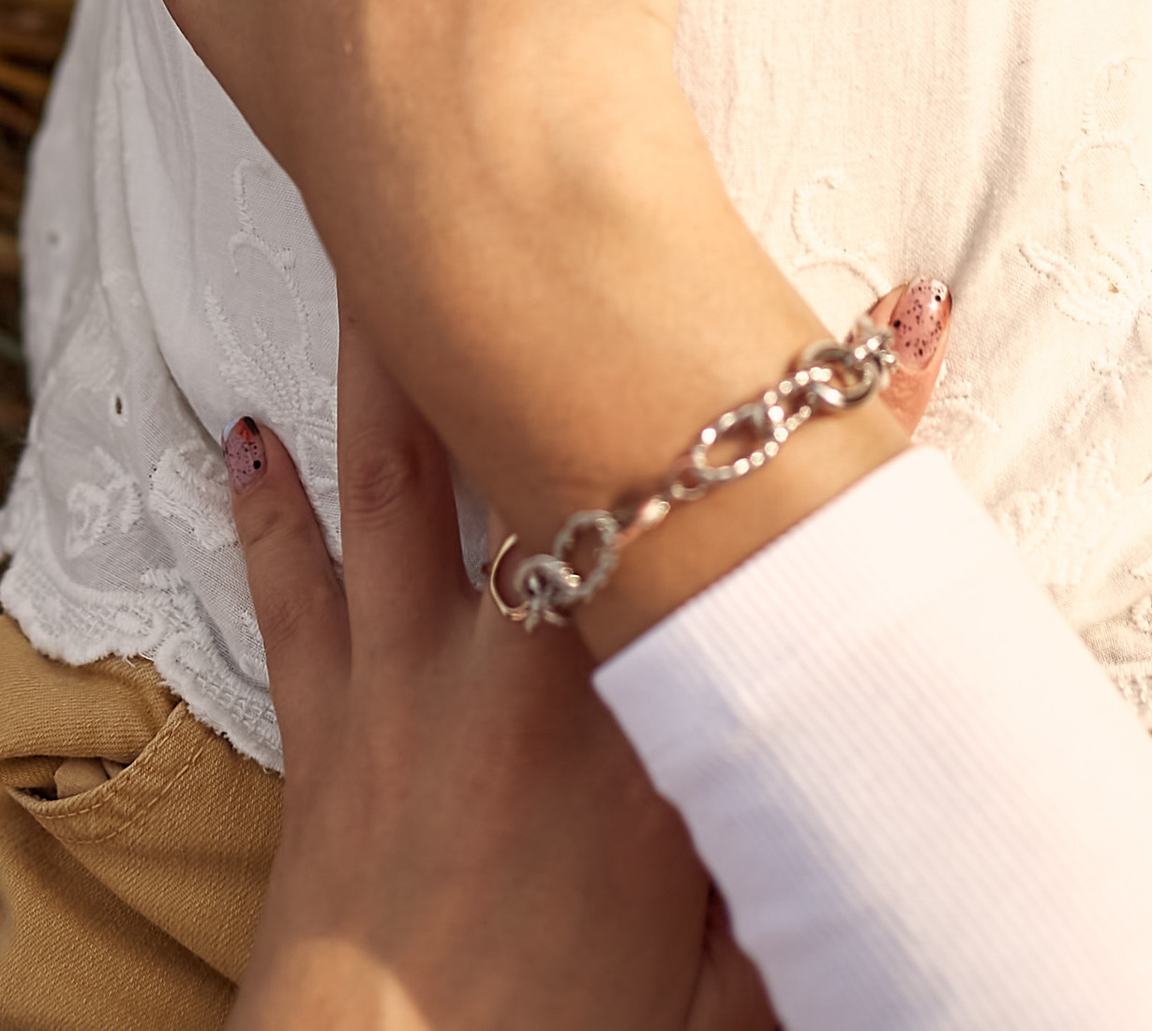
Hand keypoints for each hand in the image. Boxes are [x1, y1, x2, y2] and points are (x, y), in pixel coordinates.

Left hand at [228, 295, 951, 1030]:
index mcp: (655, 718)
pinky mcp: (330, 722)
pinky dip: (264, 512)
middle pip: (576, 448)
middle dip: (608, 319)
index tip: (909, 315)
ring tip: (386, 224)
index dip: (859, 421)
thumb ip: (809, 864)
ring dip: (396, 344)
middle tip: (601, 198)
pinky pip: (292, 591)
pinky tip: (240, 436)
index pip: (775, 540)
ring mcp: (418, 680)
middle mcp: (535, 665)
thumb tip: (911, 824)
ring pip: (402, 469)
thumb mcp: (741, 978)